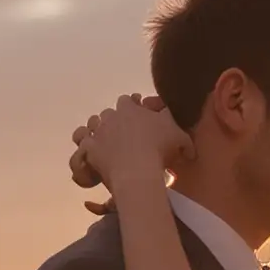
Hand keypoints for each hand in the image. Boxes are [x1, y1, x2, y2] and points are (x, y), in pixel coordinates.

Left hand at [75, 93, 192, 194]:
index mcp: (130, 109)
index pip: (128, 100)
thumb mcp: (180, 138)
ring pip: (90, 124)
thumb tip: (190, 149)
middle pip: (108, 112)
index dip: (132, 106)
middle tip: (123, 132)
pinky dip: (82, 152)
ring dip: (96, 130)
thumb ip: (184, 138)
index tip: (139, 113)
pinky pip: (79, 148)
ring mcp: (97, 133)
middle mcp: (110, 116)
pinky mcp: (88, 150)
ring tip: (102, 141)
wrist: (138, 170)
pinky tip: (88, 157)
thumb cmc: (159, 150)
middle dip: (114, 120)